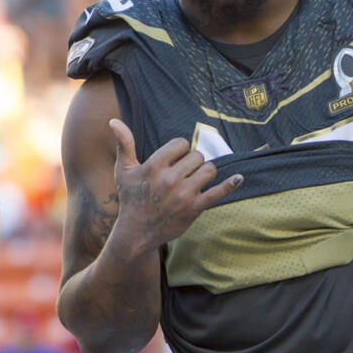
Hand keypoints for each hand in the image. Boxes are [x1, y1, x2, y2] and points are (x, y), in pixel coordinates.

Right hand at [109, 118, 241, 252]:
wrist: (136, 232)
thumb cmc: (131, 197)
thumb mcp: (123, 170)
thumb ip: (124, 144)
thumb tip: (113, 121)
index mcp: (153, 166)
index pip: (181, 144)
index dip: (179, 150)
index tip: (174, 159)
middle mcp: (169, 179)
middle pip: (197, 156)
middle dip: (192, 162)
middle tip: (183, 172)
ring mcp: (184, 194)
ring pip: (209, 170)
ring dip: (205, 172)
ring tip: (195, 179)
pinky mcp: (194, 208)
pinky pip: (218, 192)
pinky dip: (230, 184)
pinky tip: (238, 178)